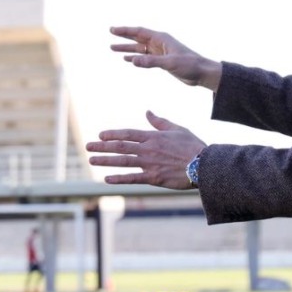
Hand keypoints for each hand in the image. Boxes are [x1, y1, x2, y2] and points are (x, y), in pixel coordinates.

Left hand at [86, 110, 205, 188]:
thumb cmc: (192, 146)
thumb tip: (147, 112)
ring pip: (122, 161)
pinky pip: (132, 178)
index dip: (112, 134)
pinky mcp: (153, 178)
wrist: (204, 165)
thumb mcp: (177, 128)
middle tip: (87, 147)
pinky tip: (106, 179)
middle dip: (102, 146)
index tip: (100, 135)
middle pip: (120, 146)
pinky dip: (118, 178)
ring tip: (91, 160)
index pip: (127, 133)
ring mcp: (149, 163)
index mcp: (153, 136)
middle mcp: (147, 149)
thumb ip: (159, 121)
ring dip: (105, 160)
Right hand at [109, 26, 221, 90]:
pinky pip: (145, 57)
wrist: (202, 73)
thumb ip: (151, 62)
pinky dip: (135, 57)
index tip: (113, 30)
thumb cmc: (189, 64)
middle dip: (124, 36)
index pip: (139, 32)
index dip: (125, 30)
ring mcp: (160, 52)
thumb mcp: (170, 63)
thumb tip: (132, 60)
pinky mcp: (162, 61)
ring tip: (113, 48)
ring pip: (139, 48)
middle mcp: (159, 43)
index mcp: (161, 38)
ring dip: (127, 48)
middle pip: (137, 37)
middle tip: (110, 33)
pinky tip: (127, 59)